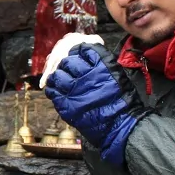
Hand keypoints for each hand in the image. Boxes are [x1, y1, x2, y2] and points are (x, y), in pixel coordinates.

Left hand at [44, 43, 149, 166]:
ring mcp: (74, 91)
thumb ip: (100, 62)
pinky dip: (53, 89)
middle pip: (67, 61)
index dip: (78, 51)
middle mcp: (85, 76)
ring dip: (58, 75)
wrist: (120, 125)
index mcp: (100, 66)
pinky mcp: (66, 105)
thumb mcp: (116, 73)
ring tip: (61, 79)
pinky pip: (52, 92)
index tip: (77, 55)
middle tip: (69, 69)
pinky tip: (57, 90)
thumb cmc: (121, 100)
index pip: (82, 49)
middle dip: (67, 63)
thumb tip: (86, 52)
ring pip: (56, 75)